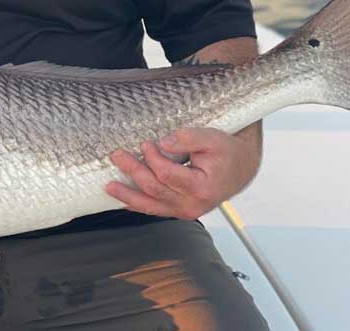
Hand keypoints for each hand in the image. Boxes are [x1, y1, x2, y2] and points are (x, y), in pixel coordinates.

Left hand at [106, 124, 261, 219]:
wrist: (241, 167)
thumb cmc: (227, 152)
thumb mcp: (212, 138)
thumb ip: (188, 139)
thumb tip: (163, 143)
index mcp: (202, 188)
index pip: (167, 174)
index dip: (152, 158)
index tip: (146, 143)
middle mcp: (193, 205)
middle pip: (154, 188)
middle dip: (133, 171)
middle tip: (117, 155)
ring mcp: (186, 210)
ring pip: (151, 205)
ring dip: (128, 194)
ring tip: (109, 186)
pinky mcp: (180, 209)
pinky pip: (156, 209)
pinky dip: (139, 205)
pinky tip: (124, 201)